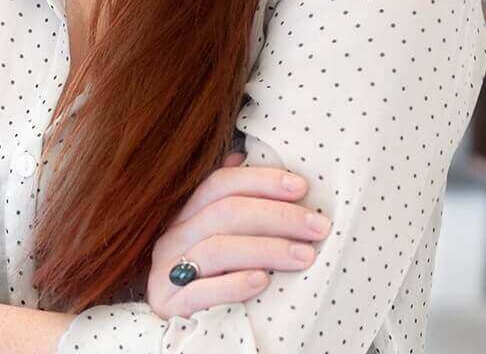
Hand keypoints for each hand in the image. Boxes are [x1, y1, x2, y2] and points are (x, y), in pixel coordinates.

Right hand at [146, 151, 330, 319]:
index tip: (302, 187)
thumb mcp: (215, 236)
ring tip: (304, 256)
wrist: (178, 329)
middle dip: (277, 216)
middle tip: (318, 227)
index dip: (261, 181)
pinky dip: (233, 284)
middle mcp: (172, 237)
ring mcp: (168, 271)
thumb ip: (226, 201)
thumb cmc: (208, 277)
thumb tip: (241, 156)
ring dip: (266, 249)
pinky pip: (200, 291)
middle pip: (223, 214)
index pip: (219, 184)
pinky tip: (262, 281)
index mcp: (184, 215)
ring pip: (216, 250)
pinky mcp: (170, 305)